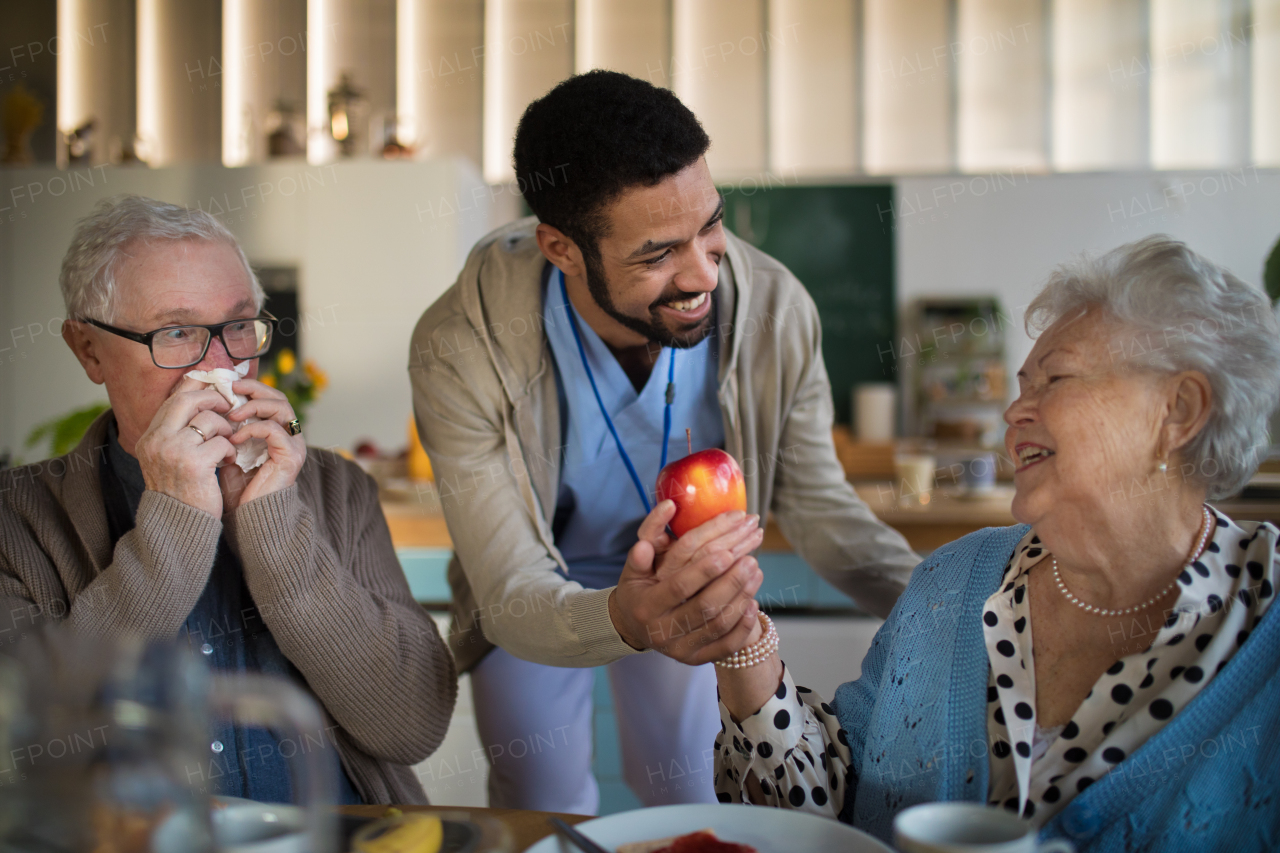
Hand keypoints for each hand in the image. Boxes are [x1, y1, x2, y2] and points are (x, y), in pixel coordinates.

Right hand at [135, 377, 236, 516]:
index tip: (214, 386)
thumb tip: (202, 399)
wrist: (179, 525)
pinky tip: (228, 461)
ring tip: (227, 443)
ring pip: (209, 419)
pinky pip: (221, 442)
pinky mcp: (194, 464)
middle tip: (228, 406)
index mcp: (149, 438)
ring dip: (225, 429)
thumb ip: (179, 432)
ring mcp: (173, 451)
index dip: (196, 387)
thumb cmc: (182, 490)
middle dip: (213, 398)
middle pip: (187, 399)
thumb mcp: (170, 458)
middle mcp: (157, 441)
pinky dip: (230, 449)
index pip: (172, 399)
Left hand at [219, 377, 307, 512]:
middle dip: (253, 389)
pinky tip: (235, 437)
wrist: (248, 516)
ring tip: (231, 414)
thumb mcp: (229, 451)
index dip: (250, 387)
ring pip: (281, 407)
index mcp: (277, 432)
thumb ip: (226, 429)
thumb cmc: (237, 487)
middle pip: (279, 397)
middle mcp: (290, 435)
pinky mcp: (291, 456)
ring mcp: (293, 445)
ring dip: (253, 406)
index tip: (225, 385)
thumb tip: (208, 404)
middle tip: (229, 389)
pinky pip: (274, 430)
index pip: (270, 398)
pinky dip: (252, 428)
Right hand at [609, 501, 765, 665]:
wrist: (634, 628)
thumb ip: (644, 550)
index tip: (728, 552)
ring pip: (719, 625)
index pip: (679, 587)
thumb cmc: (638, 591)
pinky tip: (754, 602)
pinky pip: (726, 646)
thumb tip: (656, 525)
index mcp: (646, 606)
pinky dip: (743, 625)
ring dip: (742, 597)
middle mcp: (662, 631)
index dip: (704, 570)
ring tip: (756, 571)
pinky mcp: (696, 659)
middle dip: (732, 582)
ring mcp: (680, 649)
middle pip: (705, 607)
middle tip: (751, 559)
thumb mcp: (633, 571)